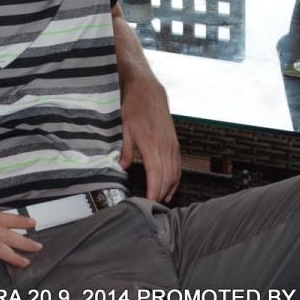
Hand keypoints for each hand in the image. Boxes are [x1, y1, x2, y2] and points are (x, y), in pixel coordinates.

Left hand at [120, 76, 180, 201]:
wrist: (149, 92)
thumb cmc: (135, 108)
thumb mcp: (124, 129)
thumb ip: (125, 150)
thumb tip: (121, 167)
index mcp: (151, 144)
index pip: (156, 174)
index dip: (153, 191)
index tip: (149, 203)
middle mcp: (165, 146)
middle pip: (167, 178)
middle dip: (160, 194)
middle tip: (151, 207)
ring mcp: (172, 145)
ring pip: (175, 173)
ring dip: (169, 189)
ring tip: (159, 201)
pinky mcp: (175, 144)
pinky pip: (178, 166)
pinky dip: (174, 179)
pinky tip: (169, 188)